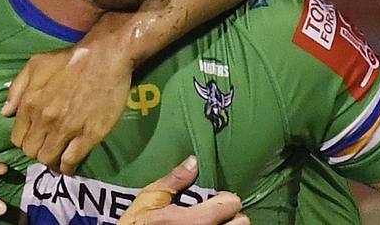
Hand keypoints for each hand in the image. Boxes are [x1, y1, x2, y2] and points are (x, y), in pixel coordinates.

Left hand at [2, 32, 131, 173]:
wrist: (104, 57)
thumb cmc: (69, 59)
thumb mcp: (35, 64)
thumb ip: (17, 88)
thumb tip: (5, 113)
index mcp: (30, 103)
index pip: (17, 138)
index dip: (25, 140)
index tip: (34, 137)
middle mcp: (45, 120)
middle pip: (31, 152)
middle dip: (36, 151)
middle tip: (47, 146)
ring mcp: (67, 129)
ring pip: (49, 159)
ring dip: (51, 161)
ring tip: (57, 157)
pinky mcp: (88, 135)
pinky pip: (71, 161)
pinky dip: (67, 167)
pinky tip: (69, 165)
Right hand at [119, 156, 248, 224]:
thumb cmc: (137, 223)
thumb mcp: (150, 198)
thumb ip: (174, 180)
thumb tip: (194, 161)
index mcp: (195, 221)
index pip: (232, 205)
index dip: (225, 198)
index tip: (215, 197)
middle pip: (243, 223)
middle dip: (232, 215)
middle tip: (217, 213)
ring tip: (213, 222)